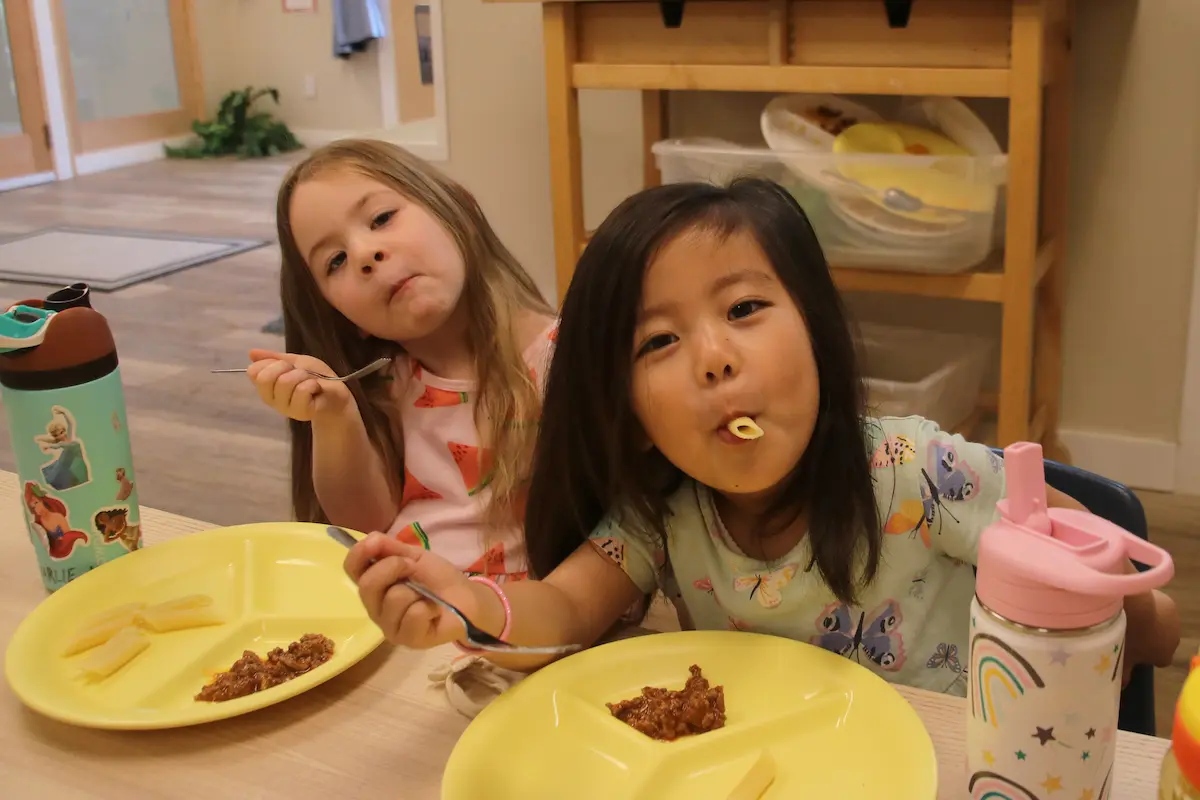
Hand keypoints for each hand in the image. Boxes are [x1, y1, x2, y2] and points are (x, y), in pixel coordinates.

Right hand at [246, 349, 351, 421]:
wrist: (336, 393)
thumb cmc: (315, 376)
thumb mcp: (294, 361)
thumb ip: (273, 358)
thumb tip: (251, 352)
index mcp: (267, 386)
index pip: (253, 371)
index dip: (270, 363)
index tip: (285, 364)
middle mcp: (271, 399)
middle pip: (265, 377)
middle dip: (285, 367)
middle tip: (298, 372)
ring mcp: (285, 408)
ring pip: (285, 382)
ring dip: (302, 376)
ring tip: (310, 381)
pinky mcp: (300, 412)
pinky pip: (301, 391)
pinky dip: (312, 384)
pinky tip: (316, 389)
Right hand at [343, 533, 476, 648]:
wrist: (466, 598)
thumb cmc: (437, 578)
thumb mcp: (415, 556)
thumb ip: (390, 548)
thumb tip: (368, 539)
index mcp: (374, 584)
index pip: (351, 569)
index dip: (358, 554)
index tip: (375, 544)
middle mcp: (375, 607)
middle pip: (367, 585)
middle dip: (393, 568)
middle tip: (413, 567)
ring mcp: (389, 626)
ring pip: (393, 599)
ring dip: (416, 591)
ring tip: (426, 595)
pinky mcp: (406, 639)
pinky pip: (412, 615)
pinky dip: (429, 607)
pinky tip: (434, 611)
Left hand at [1122, 588, 1179, 685]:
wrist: (1134, 605)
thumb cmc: (1126, 636)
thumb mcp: (1121, 658)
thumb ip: (1123, 674)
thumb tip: (1121, 686)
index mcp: (1165, 656)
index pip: (1159, 660)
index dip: (1146, 656)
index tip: (1133, 650)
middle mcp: (1175, 640)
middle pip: (1162, 641)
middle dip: (1150, 638)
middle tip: (1129, 632)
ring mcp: (1175, 621)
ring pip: (1162, 624)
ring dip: (1151, 621)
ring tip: (1130, 616)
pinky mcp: (1171, 603)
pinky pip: (1159, 607)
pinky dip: (1149, 606)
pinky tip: (1134, 603)